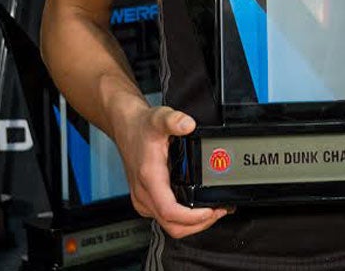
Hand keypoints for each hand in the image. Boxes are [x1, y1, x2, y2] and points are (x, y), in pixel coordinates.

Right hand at [114, 104, 232, 237]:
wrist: (126, 127)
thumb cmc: (141, 127)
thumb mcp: (159, 118)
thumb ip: (174, 120)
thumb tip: (189, 124)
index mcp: (150, 177)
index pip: (169, 211)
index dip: (192, 217)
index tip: (210, 210)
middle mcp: (144, 193)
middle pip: (172, 225)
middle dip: (198, 224)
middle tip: (218, 211)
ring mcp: (144, 198)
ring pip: (168, 224)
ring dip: (192, 224)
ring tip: (213, 211)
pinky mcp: (146, 199)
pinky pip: (164, 218)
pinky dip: (183, 218)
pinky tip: (196, 207)